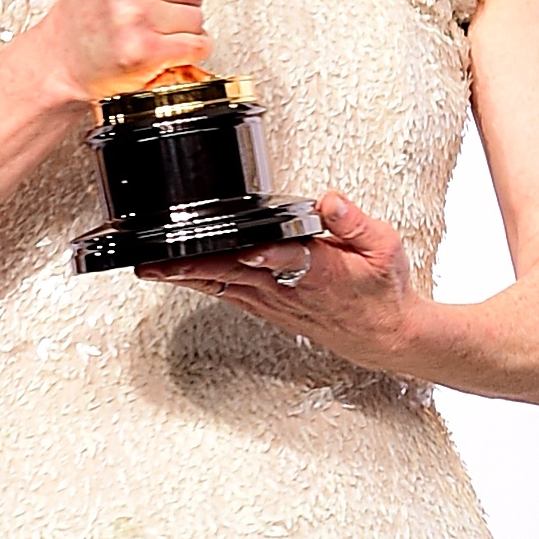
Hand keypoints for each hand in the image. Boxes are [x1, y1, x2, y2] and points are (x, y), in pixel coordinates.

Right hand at [36, 0, 214, 105]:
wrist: (62, 57)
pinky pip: (197, 43)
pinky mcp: (143, 49)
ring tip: (153, 27)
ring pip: (197, 15)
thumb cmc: (90, 8)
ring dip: (183, 26)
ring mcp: (131, 13)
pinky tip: (164, 46)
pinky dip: (189, 49)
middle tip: (154, 6)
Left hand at [139, 190, 415, 367]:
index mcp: (319, 271)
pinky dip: (202, 285)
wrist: (384, 337)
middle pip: (235, 274)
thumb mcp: (385, 248)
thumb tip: (329, 201)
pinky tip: (180, 278)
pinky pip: (228, 294)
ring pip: (223, 286)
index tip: (250, 249)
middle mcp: (290, 289)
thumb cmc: (382, 292)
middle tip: (159, 262)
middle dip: (196, 267)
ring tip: (152, 269)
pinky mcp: (269, 309)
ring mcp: (275, 302)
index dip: (267, 254)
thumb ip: (354, 222)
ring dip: (187, 278)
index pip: (288, 258)